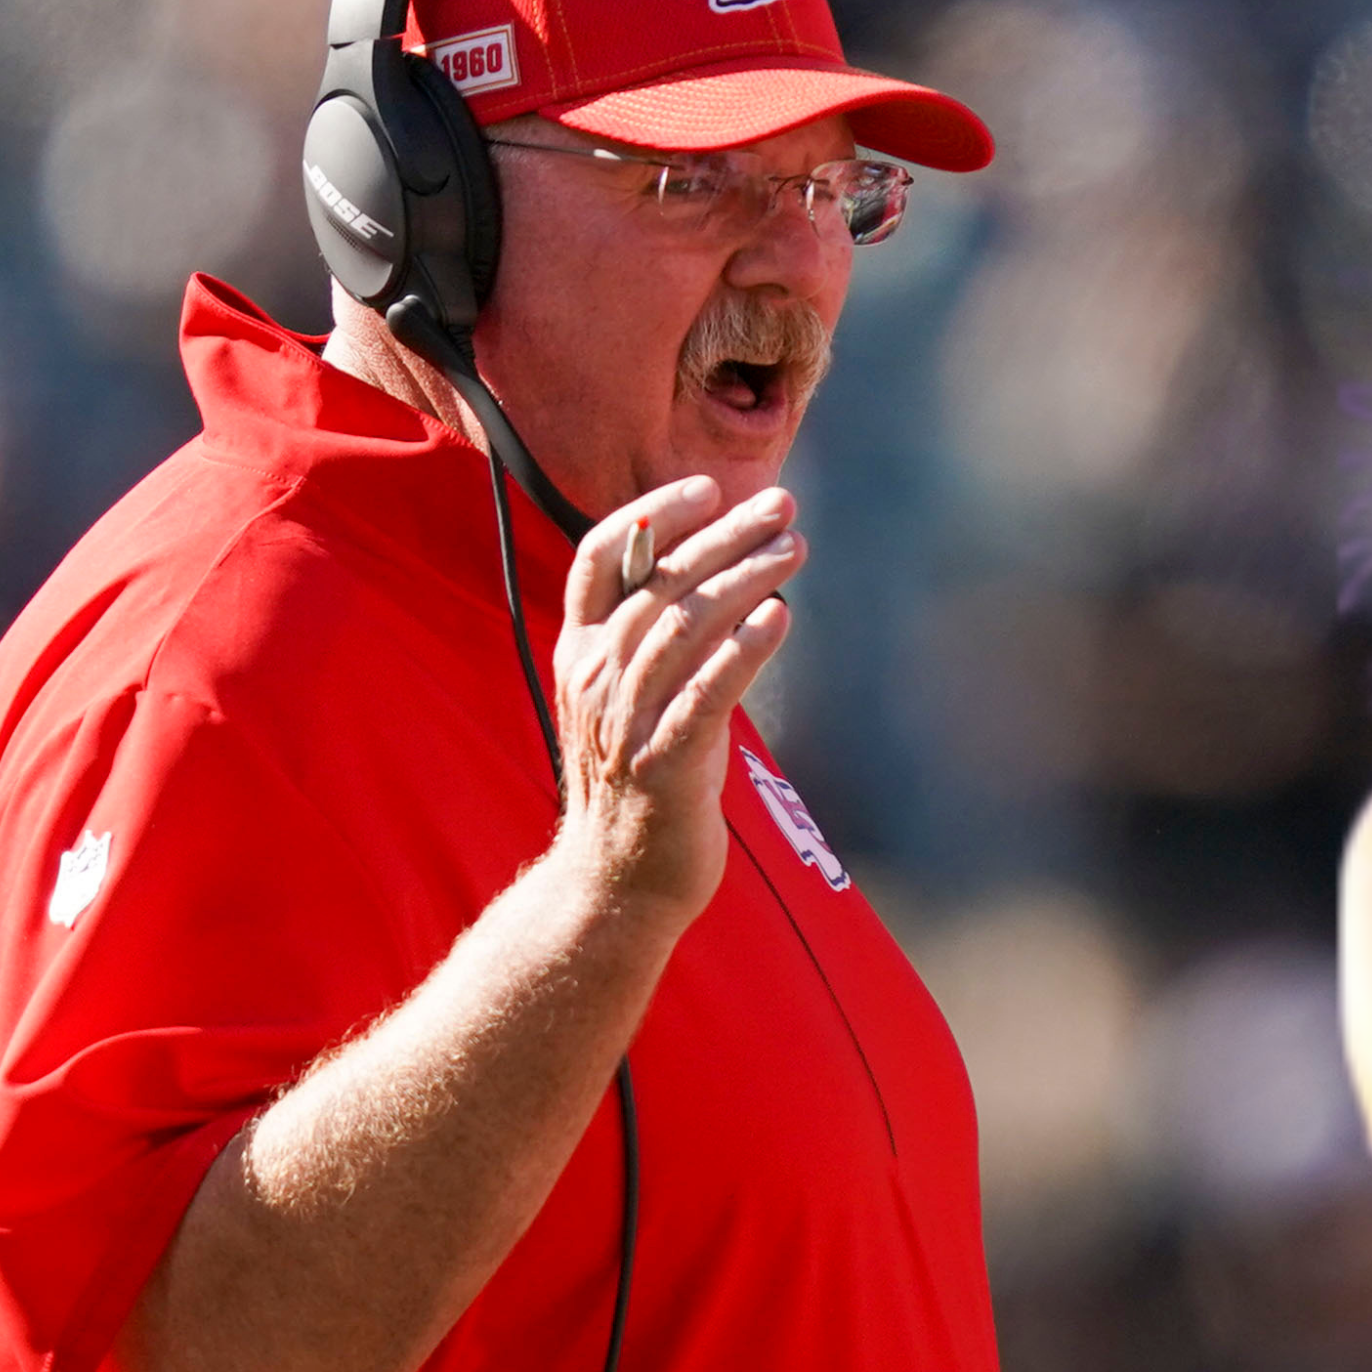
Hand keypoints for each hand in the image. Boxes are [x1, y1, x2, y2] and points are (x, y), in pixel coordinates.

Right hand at [549, 478, 806, 928]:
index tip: (708, 488)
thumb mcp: (628, 698)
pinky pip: (705, 694)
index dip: (652, 514)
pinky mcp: (663, 765)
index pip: (600, 559)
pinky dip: (743, 651)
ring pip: (684, 627)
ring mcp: (625, 722)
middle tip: (781, 507)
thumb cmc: (637, 782)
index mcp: (579, 654)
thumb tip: (713, 568)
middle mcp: (595, 680)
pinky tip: (779, 618)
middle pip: (659, 583)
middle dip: (724, 534)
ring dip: (744, 579)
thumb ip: (654, 636)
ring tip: (793, 549)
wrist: (617, 882)